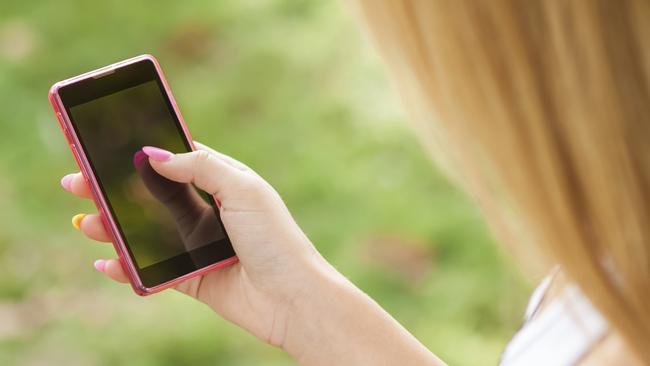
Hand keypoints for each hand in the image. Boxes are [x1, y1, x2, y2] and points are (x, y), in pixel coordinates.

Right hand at [61, 141, 332, 347]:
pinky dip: (127, 267)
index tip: (106, 145)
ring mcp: (197, 244)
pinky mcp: (191, 277)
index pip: (175, 160)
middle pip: (150, 196)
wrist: (293, 298)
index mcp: (223, 183)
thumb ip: (201, 166)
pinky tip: (105, 261)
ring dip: (112, 226)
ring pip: (144, 232)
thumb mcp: (243, 189)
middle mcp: (208, 211)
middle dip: (113, 189)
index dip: (142, 153)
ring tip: (86, 222)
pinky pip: (151, 270)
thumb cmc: (275, 239)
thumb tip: (154, 154)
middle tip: (76, 182)